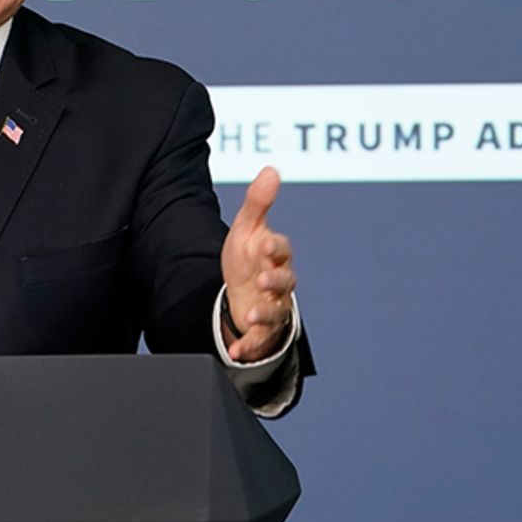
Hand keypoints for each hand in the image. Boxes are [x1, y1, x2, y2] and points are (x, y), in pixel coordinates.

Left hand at [220, 166, 296, 362]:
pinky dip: (248, 346)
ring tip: (250, 315)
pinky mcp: (262, 330)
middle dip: (275, 281)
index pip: (282, 250)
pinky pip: (259, 341)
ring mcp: (272, 307)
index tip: (265, 243)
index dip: (275, 247)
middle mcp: (279, 283)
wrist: (241, 290)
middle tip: (262, 279)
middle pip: (285, 283)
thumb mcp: (247, 229)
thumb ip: (258, 202)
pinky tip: (236, 351)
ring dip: (264, 315)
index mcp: (275, 257)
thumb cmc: (248, 257)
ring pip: (275, 313)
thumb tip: (270, 169)